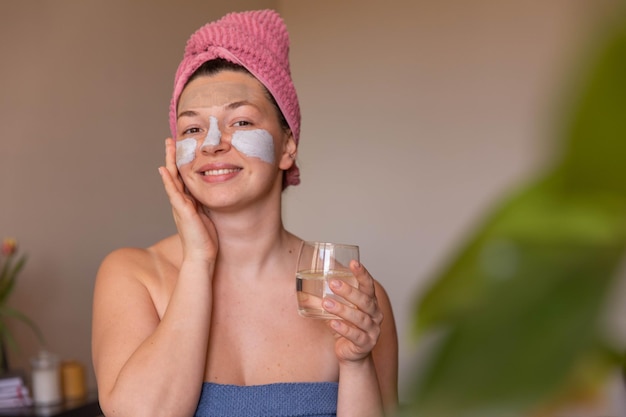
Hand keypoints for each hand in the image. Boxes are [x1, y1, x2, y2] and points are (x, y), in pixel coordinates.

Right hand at [158, 138, 217, 261]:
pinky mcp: (183, 211)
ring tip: (168, 146)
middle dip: (173, 156)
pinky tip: (164, 170)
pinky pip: (174, 193)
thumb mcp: (207, 215)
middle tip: (170, 139)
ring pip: (172, 179)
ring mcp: (179, 206)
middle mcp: (181, 202)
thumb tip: (212, 193)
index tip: (181, 147)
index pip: (182, 178)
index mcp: (187, 202)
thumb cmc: (205, 239)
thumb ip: (205, 203)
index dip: (181, 162)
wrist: (201, 256)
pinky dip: (168, 181)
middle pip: (174, 174)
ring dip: (170, 162)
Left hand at [322, 260, 383, 362]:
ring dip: (343, 310)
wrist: (352, 355)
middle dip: (349, 291)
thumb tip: (300, 292)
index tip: (353, 262)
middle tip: (333, 283)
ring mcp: (372, 331)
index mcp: (370, 303)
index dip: (362, 274)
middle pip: (365, 301)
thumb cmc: (346, 328)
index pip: (369, 286)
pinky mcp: (365, 344)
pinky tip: (333, 323)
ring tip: (327, 303)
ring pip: (360, 318)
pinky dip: (344, 329)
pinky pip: (356, 336)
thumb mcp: (336, 312)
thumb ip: (324, 300)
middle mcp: (375, 315)